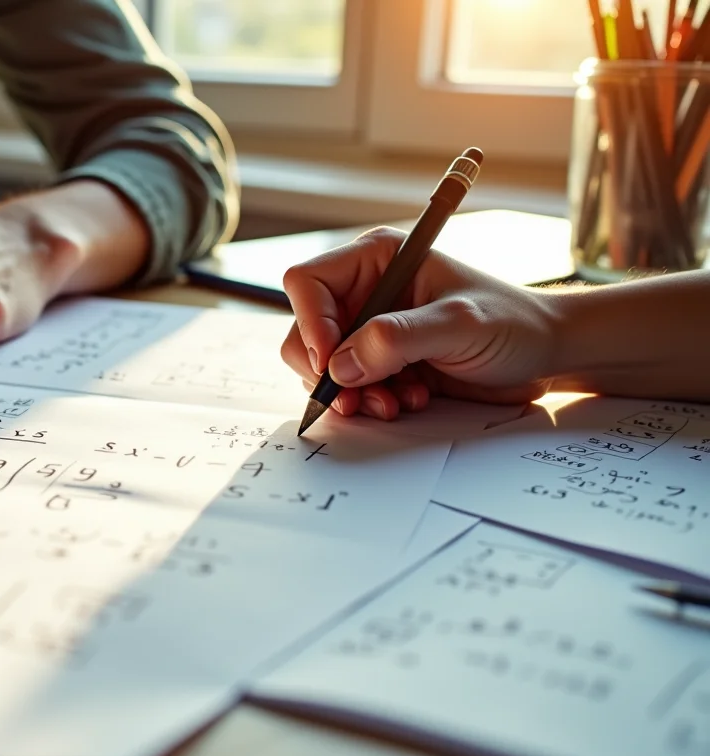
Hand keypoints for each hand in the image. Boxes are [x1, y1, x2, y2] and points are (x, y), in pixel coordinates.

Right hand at [280, 227, 557, 420]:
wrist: (544, 355)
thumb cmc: (512, 323)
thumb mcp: (458, 324)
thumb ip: (398, 338)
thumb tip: (341, 364)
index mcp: (377, 259)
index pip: (307, 283)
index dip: (310, 323)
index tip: (331, 362)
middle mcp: (366, 290)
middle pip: (305, 329)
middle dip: (328, 370)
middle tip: (357, 398)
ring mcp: (370, 328)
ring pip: (324, 364)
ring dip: (352, 392)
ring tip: (394, 403)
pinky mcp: (381, 361)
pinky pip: (348, 386)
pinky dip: (369, 401)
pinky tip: (409, 400)